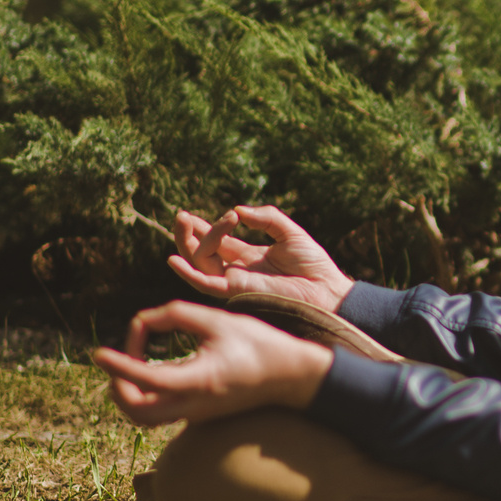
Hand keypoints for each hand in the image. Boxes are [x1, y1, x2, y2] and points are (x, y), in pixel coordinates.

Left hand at [92, 302, 334, 428]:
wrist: (291, 376)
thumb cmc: (258, 344)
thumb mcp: (217, 319)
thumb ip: (175, 314)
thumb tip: (143, 321)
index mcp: (199, 380)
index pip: (146, 378)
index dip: (119, 366)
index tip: (98, 353)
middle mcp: (193, 403)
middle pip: (137, 411)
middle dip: (118, 385)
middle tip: (115, 358)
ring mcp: (195, 414)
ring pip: (143, 418)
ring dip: (126, 395)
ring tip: (127, 366)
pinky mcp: (197, 414)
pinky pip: (158, 414)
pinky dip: (142, 396)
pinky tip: (148, 372)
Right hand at [170, 204, 353, 310]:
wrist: (326, 288)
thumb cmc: (312, 264)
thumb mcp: (289, 232)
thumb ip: (266, 218)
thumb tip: (238, 210)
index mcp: (247, 256)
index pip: (215, 242)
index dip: (201, 228)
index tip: (187, 214)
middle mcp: (236, 269)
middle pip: (201, 252)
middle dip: (187, 235)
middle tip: (180, 216)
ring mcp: (235, 281)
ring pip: (201, 262)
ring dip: (193, 241)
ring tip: (188, 221)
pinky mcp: (237, 291)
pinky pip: (206, 284)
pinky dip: (188, 273)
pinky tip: (173, 260)